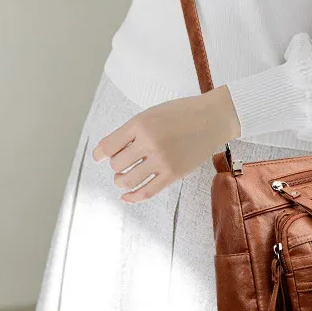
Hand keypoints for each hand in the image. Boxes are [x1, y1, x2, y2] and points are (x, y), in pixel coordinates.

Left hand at [92, 85, 241, 202]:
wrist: (213, 119)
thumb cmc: (180, 113)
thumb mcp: (152, 113)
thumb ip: (131, 131)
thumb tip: (107, 154)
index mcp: (141, 123)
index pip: (108, 146)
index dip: (99, 154)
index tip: (99, 157)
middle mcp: (150, 142)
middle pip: (117, 164)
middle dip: (115, 166)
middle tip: (120, 163)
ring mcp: (162, 160)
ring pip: (127, 180)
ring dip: (120, 181)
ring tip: (122, 178)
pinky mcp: (174, 174)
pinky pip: (147, 192)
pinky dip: (132, 197)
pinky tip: (126, 196)